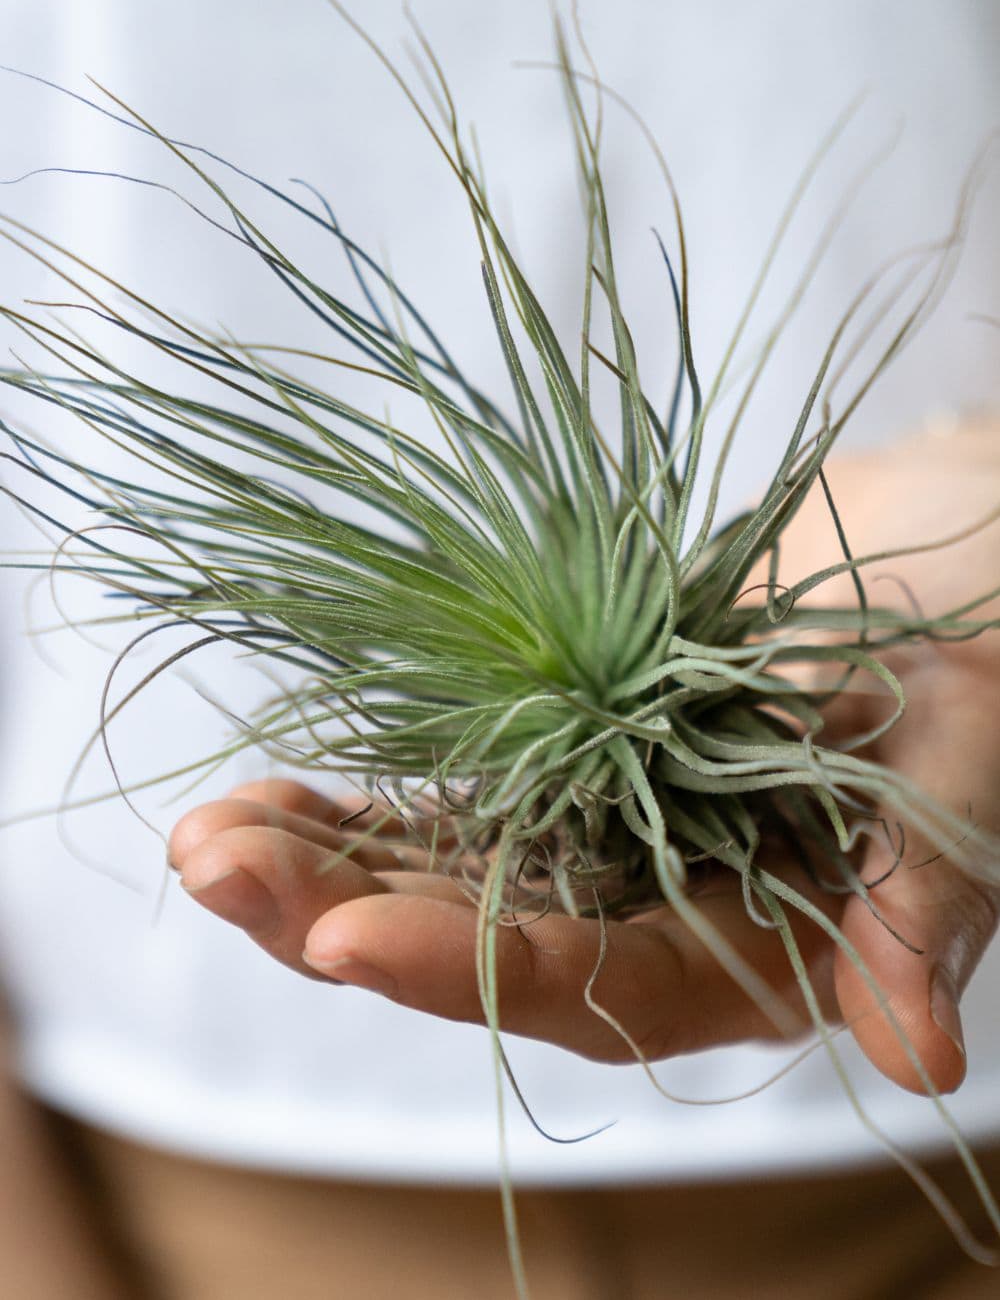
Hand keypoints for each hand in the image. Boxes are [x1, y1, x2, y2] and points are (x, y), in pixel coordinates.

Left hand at [169, 416, 999, 1093]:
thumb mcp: (972, 762)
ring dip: (321, 862)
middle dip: (338, 915)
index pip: (598, 985)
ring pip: (442, 879)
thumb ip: (934, 897)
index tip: (339, 941)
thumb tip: (920, 1053)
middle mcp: (659, 916)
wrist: (938, 585)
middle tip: (213, 869)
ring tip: (203, 837)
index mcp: (755, 948)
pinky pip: (451, 806)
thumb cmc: (975, 677)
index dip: (467, 968)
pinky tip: (268, 796)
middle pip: (479, 944)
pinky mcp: (568, 775)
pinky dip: (362, 802)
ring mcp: (601, 843)